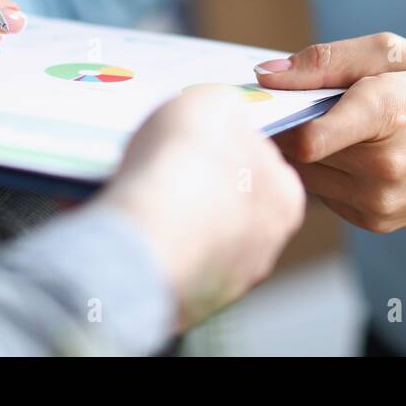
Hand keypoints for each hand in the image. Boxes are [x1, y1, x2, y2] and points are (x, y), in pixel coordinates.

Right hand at [100, 87, 304, 327]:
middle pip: (225, 203)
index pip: (261, 164)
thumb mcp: (214, 102)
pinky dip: (141, 243)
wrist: (144, 234)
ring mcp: (221, 282)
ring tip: (132, 191)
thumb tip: (220, 117)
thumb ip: (224, 108)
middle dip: (194, 185)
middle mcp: (263, 248)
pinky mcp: (179, 304)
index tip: (193, 138)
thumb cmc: (187, 161)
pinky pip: (159, 263)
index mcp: (285, 200)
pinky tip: (120, 223)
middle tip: (161, 165)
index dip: (224, 145)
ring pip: (190, 237)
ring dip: (165, 216)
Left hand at [255, 33, 405, 266]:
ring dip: (309, 152)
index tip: (274, 100)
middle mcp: (383, 166)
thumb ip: (325, 60)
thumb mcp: (394, 54)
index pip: (308, 137)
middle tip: (312, 106)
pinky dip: (329, 173)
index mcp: (388, 111)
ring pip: (306, 175)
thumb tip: (265, 74)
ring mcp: (380, 200)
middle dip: (293, 126)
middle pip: (298, 150)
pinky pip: (325, 194)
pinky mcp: (377, 222)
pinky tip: (357, 154)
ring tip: (342, 129)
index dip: (280, 117)